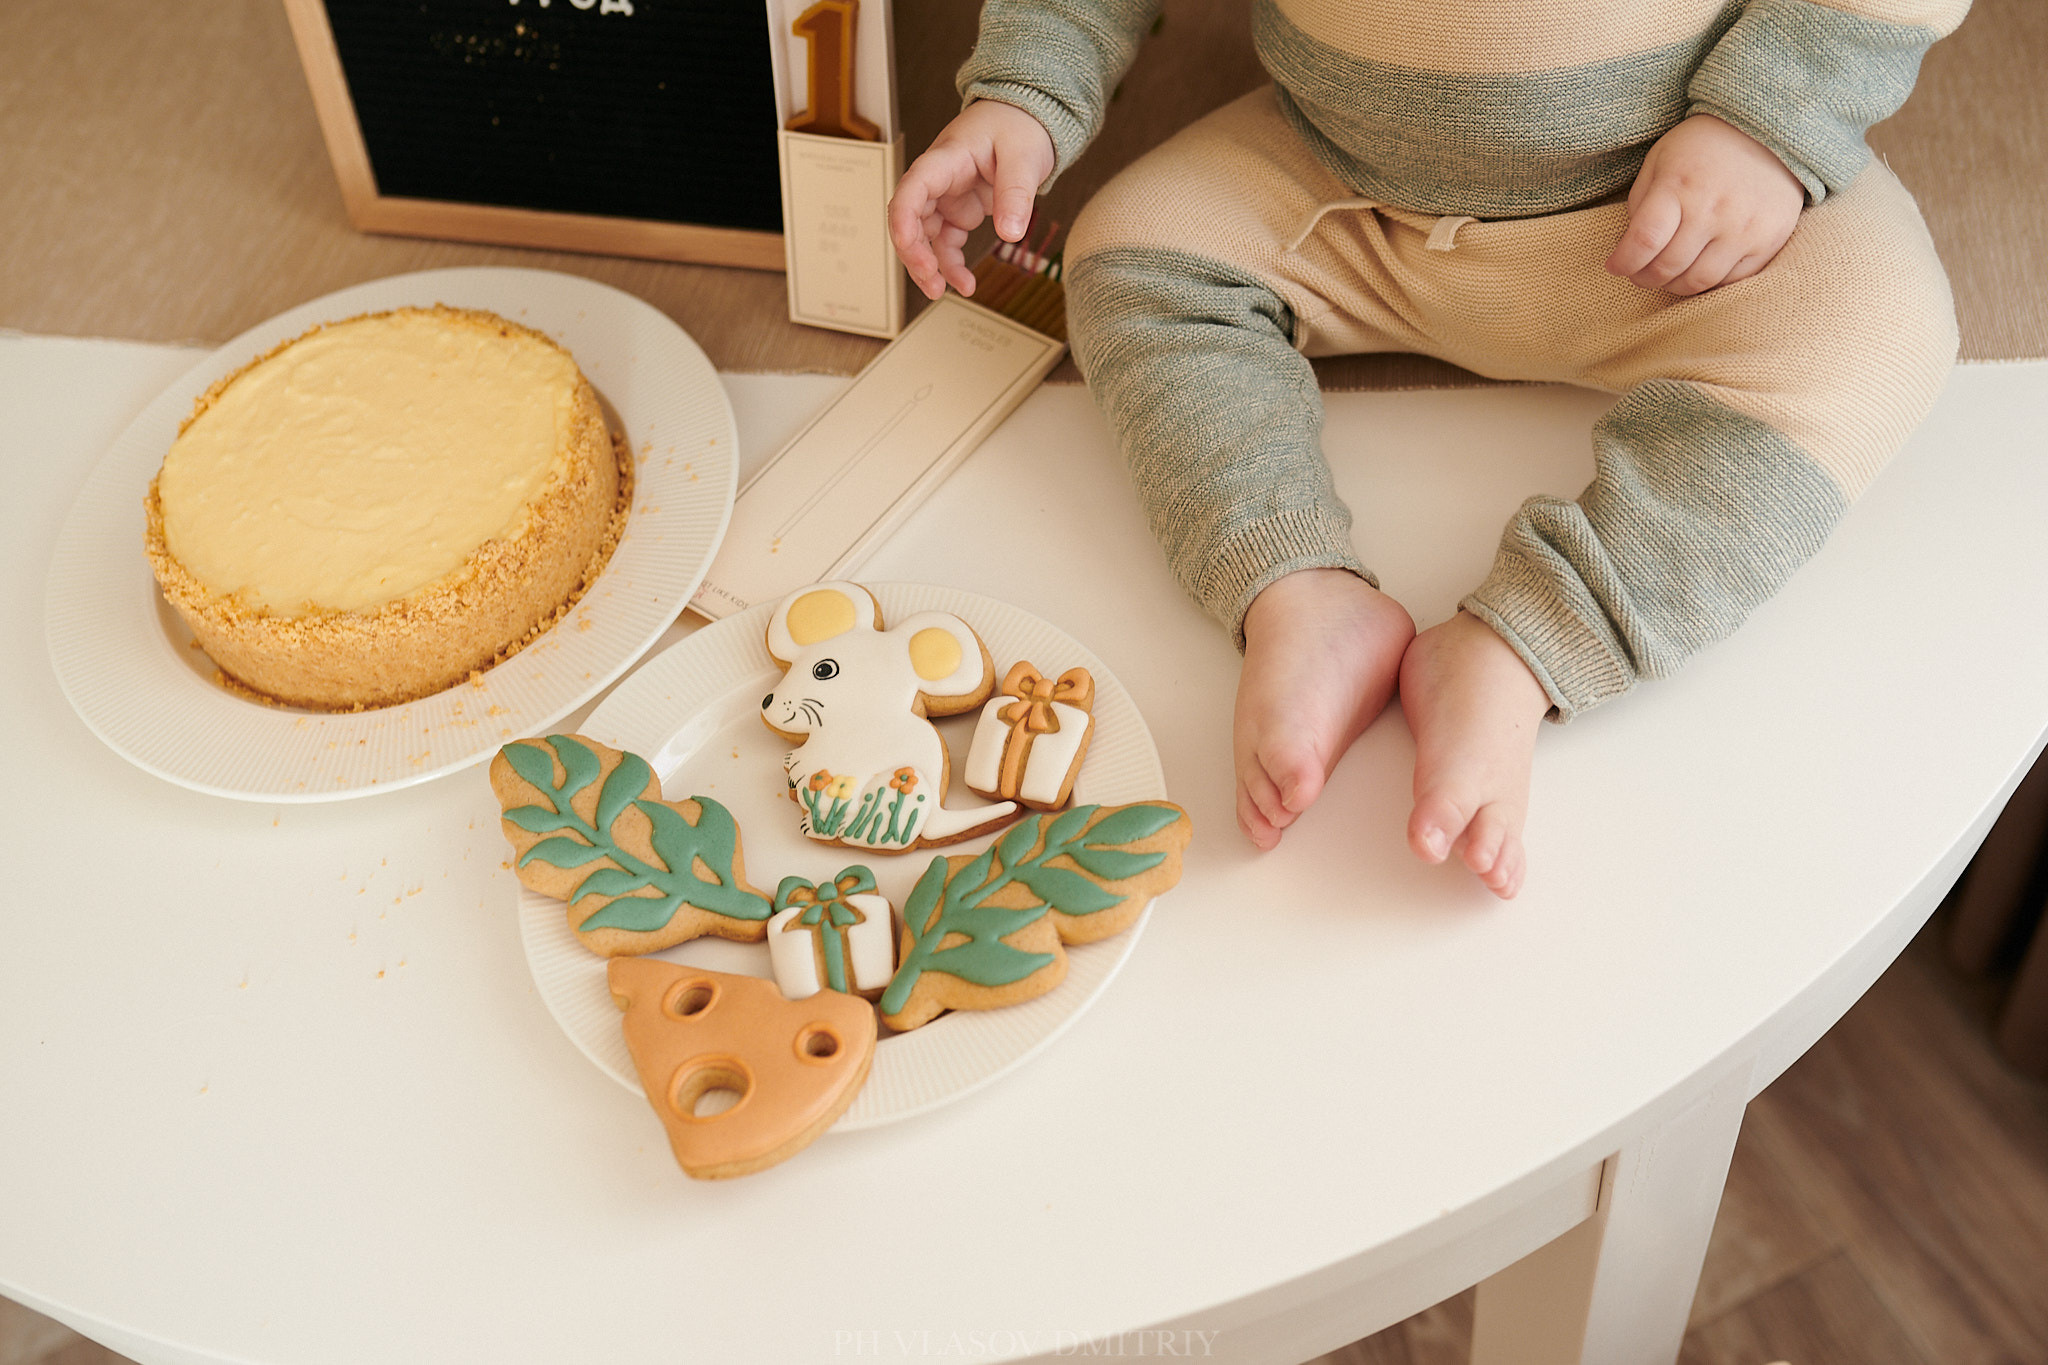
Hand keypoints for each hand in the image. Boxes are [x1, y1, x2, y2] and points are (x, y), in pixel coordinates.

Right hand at [888, 99, 1055, 299]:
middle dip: (914, 252)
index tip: (906, 243)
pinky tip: (964, 284)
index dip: (904, 216)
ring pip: (924, 236)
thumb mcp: (1025, 157)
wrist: (1026, 118)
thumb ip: (1016, 194)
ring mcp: (947, 197)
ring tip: (940, 291)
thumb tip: (1010, 233)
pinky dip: (951, 265)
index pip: (914, 185)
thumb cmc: (1019, 126)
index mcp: (948, 158)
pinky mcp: (958, 211)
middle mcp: (939, 180)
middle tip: (930, 281)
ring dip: (928, 265)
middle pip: (910, 217)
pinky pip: (946, 243)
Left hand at [1605, 113, 1804, 296]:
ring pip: (1697, 282)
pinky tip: (1699, 266)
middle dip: (1643, 277)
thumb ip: (1640, 205)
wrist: (1768, 133)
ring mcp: (1745, 228)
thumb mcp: (1659, 161)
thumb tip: (1630, 250)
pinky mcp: (1769, 241)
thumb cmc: (1701, 149)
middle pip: (1667, 267)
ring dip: (1674, 285)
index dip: (1623, 262)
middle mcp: (1714, 209)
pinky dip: (1708, 281)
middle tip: (1638, 273)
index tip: (1615, 266)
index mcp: (1679, 185)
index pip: (1644, 241)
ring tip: (1668, 273)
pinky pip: (1730, 281)